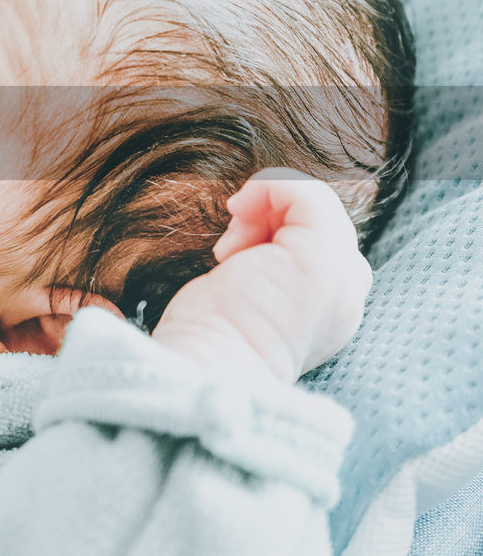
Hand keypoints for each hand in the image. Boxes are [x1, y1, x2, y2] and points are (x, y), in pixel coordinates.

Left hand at [151, 168, 371, 383]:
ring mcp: (341, 277)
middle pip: (315, 226)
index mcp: (330, 313)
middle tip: (227, 251)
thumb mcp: (248, 303)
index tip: (231, 258)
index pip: (316, 248)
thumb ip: (269, 274)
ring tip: (230, 248)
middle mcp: (346, 297)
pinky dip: (269, 187)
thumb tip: (251, 242)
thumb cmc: (210, 341)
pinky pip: (308, 193)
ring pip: (313, 207)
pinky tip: (238, 210)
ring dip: (262, 211)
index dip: (271, 238)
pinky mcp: (323, 257)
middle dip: (265, 223)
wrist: (209, 368)